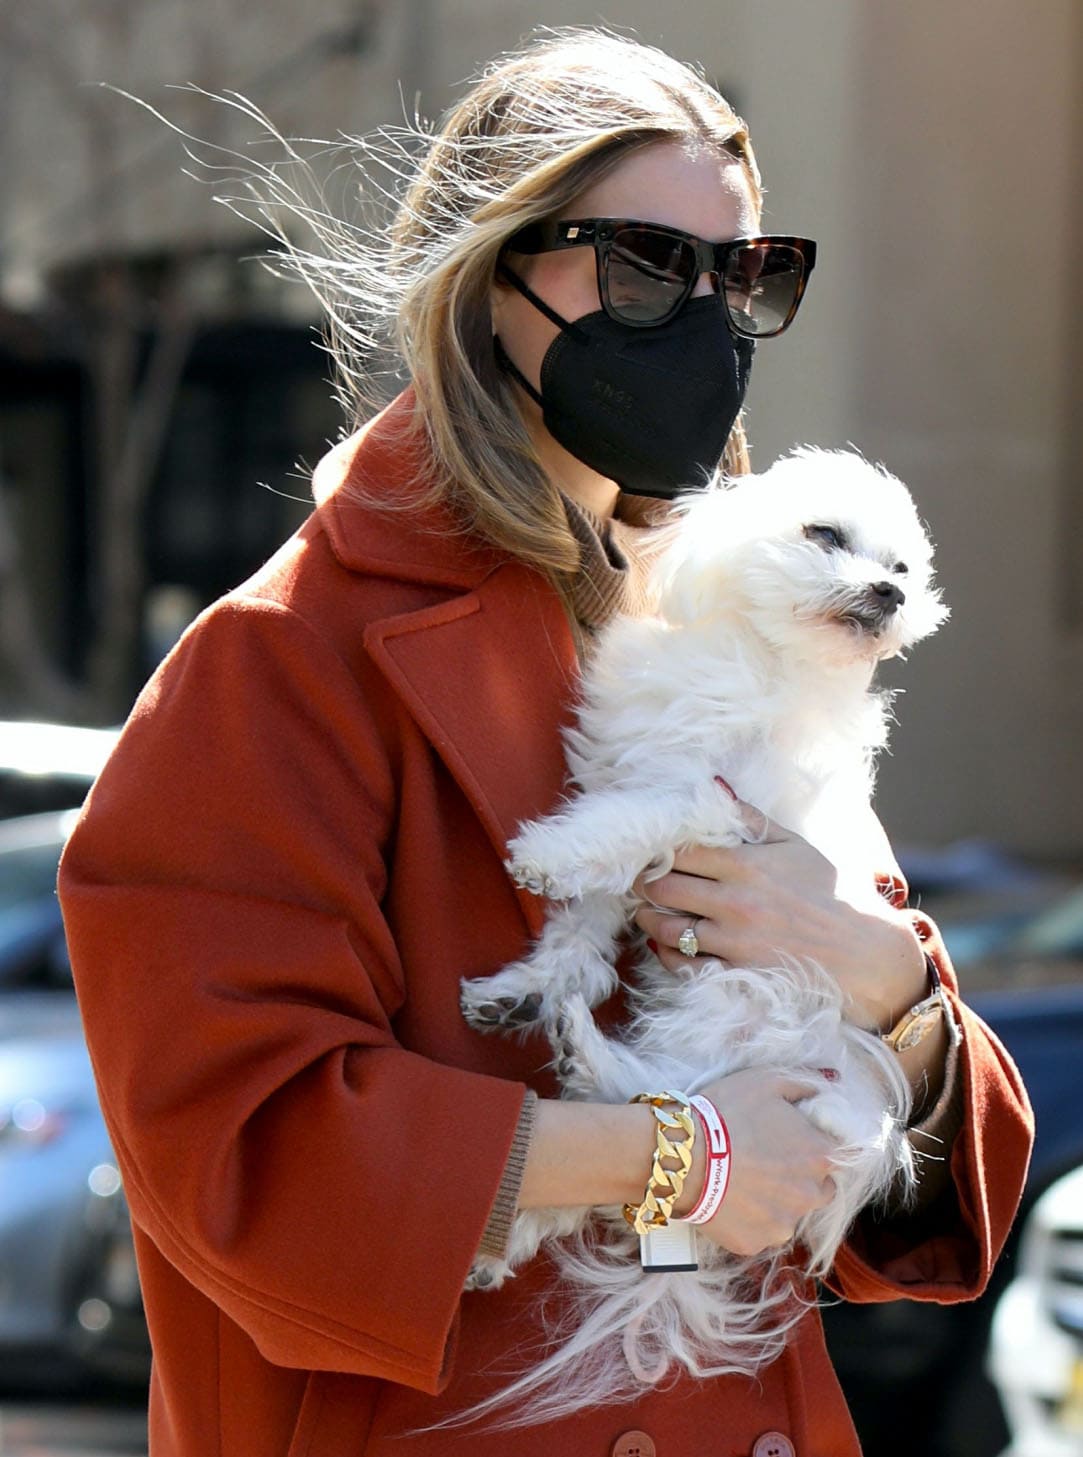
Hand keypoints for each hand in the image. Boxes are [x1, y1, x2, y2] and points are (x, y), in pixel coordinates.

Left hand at [633, 795, 927, 1032]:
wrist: (864, 952)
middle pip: (663, 886)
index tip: (650, 850)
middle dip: (645, 881)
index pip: (680, 850)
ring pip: (665, 927)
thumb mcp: (795, 845)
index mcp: (746, 864)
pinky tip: (665, 944)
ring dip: (648, 917)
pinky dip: (665, 954)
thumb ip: (750, 817)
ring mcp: (733, 940)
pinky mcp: (735, 973)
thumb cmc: (830, 893)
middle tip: (640, 879)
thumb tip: (713, 785)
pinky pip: (682, 965)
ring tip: (645, 910)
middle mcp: (735, 901)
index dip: (657, 848)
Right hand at [674, 1067, 836, 1255]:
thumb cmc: (728, 1113)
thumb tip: (832, 1080)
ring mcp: (783, 1224)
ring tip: (744, 1181)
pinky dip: (750, 1219)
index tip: (792, 1139)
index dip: (815, 1144)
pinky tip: (730, 1199)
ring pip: (789, 1212)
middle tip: (769, 1161)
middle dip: (802, 1176)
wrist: (683, 1156)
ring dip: (776, 1200)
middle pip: (820, 1188)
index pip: (838, 1154)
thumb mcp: (766, 1081)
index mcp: (820, 1155)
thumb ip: (806, 1082)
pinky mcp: (755, 1243)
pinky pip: (760, 1231)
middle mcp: (811, 1195)